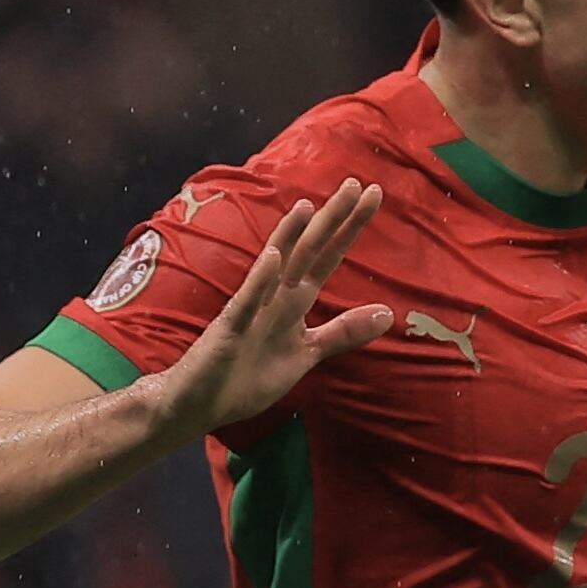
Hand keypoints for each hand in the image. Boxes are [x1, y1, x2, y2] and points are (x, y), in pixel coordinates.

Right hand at [154, 188, 391, 437]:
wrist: (198, 404)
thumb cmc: (248, 375)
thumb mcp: (307, 353)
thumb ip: (342, 332)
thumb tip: (388, 312)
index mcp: (293, 301)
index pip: (327, 257)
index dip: (349, 228)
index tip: (374, 195)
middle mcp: (274, 296)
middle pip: (308, 251)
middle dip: (331, 220)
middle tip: (356, 183)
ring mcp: (251, 310)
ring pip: (276, 268)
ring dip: (291, 237)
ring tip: (310, 205)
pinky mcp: (230, 330)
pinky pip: (246, 303)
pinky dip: (261, 281)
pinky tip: (274, 258)